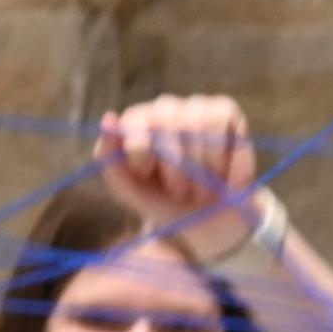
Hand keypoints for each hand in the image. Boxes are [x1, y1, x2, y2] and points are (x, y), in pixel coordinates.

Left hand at [95, 94, 263, 265]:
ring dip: (199, 167)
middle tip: (179, 191)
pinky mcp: (225, 111)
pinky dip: (220, 156)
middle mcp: (165, 109)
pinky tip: (221, 175)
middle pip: (165, 120)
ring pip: (194, 122)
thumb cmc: (164, 202)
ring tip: (200, 188)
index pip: (134, 121)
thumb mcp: (128, 189)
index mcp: (137, 123)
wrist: (206, 224)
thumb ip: (107, 157)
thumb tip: (109, 118)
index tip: (147, 175)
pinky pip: (219, 120)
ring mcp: (196, 107)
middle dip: (174, 166)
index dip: (142, 152)